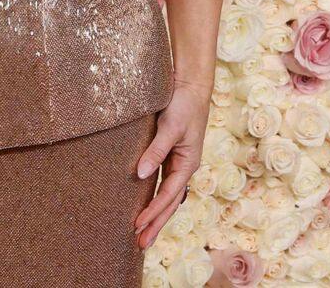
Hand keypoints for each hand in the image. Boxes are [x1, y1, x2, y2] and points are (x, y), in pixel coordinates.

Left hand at [131, 81, 207, 248]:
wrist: (191, 85)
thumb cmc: (183, 104)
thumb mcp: (170, 127)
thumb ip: (156, 150)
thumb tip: (141, 174)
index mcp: (188, 164)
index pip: (168, 196)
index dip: (153, 212)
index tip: (138, 226)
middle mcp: (184, 167)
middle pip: (169, 203)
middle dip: (156, 224)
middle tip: (140, 244)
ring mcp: (179, 162)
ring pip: (167, 195)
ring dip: (155, 214)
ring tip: (142, 233)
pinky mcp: (171, 154)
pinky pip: (163, 182)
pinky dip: (156, 197)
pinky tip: (147, 206)